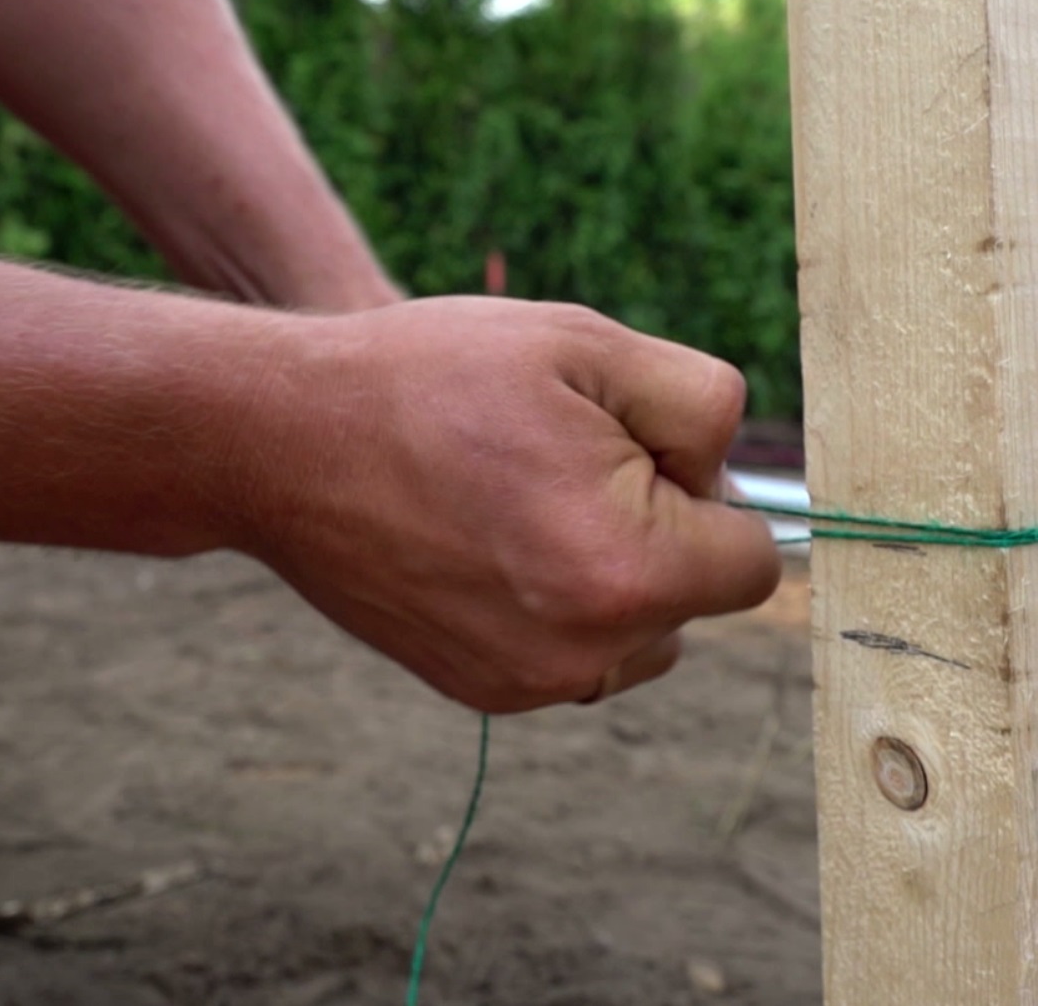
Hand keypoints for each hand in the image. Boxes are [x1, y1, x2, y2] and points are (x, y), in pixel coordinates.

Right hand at [227, 298, 781, 712]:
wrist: (282, 440)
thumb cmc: (432, 378)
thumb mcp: (588, 344)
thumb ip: (702, 405)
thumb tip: (730, 476)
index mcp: (628, 570)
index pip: (755, 560)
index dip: (705, 485)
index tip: (629, 444)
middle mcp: (586, 651)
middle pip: (696, 599)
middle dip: (660, 530)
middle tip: (561, 459)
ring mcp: (530, 683)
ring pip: (640, 635)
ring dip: (614, 575)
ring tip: (520, 499)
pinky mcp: (484, 692)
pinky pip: (574, 652)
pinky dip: (555, 602)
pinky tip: (485, 538)